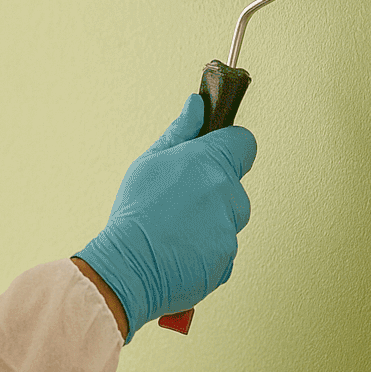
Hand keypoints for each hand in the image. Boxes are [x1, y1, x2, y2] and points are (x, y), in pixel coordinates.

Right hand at [74, 94, 256, 338]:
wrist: (126, 267)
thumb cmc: (133, 213)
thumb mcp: (149, 162)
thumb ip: (180, 132)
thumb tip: (197, 105)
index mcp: (208, 161)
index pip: (244, 143)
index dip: (228, 148)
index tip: (213, 156)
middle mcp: (225, 192)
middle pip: (234, 185)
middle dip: (214, 192)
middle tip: (179, 203)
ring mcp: (229, 227)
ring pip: (229, 219)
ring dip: (210, 223)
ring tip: (176, 231)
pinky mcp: (228, 258)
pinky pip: (224, 250)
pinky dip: (207, 252)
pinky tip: (180, 252)